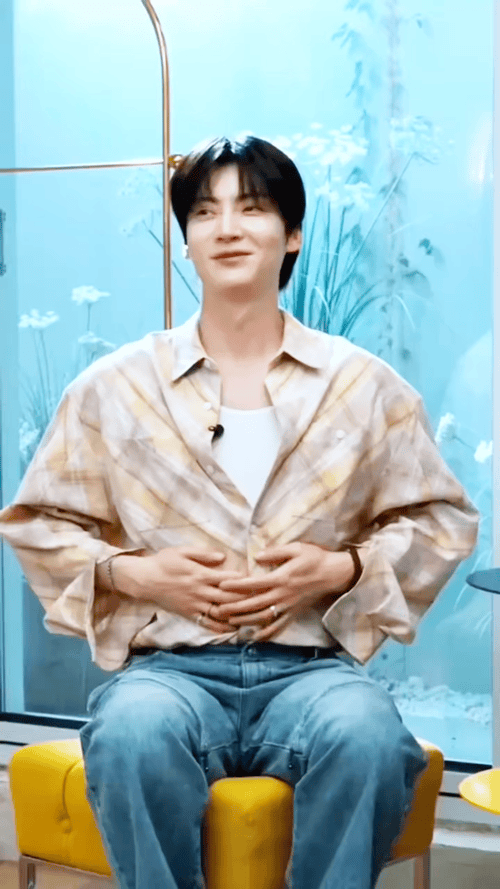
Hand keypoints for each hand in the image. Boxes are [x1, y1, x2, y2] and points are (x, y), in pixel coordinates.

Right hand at [113, 547, 246, 632]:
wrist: (144, 580)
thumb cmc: (164, 562)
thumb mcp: (182, 551)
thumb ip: (203, 554)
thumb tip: (223, 557)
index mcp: (200, 574)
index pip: (228, 580)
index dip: (245, 581)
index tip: (258, 580)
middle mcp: (199, 592)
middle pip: (228, 598)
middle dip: (247, 600)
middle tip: (263, 600)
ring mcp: (194, 605)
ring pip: (220, 613)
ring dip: (237, 616)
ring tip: (253, 617)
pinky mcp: (189, 614)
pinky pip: (207, 623)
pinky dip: (221, 628)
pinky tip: (234, 629)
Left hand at [214, 543, 354, 641]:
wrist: (333, 574)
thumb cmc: (314, 558)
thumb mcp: (296, 548)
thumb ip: (275, 553)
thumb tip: (257, 556)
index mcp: (281, 578)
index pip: (254, 583)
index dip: (236, 585)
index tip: (221, 585)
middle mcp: (283, 595)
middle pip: (254, 604)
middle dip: (235, 607)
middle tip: (218, 609)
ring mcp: (288, 607)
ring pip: (263, 618)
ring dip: (245, 621)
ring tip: (230, 622)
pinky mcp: (294, 613)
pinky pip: (279, 627)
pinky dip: (266, 634)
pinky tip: (255, 638)